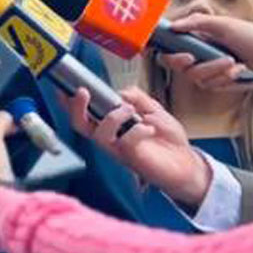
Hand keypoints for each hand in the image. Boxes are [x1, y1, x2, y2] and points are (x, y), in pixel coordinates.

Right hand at [62, 86, 209, 205]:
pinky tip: (150, 129)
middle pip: (80, 125)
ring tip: (131, 111)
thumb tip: (121, 92)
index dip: (70, 102)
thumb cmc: (168, 140)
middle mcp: (111, 139)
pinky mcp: (132, 158)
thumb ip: (137, 98)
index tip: (64, 87)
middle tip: (83, 92)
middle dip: (77, 107)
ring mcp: (119, 150)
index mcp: (112, 126)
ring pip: (99, 134)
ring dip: (113, 117)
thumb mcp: (154, 110)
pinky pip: (126, 142)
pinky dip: (138, 130)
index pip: (84, 113)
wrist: (188, 164)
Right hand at [165, 13, 252, 90]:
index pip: (168, 43)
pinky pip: (209, 83)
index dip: (158, 45)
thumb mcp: (223, 24)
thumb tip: (172, 25)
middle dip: (180, 60)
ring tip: (232, 61)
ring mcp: (204, 70)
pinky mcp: (214, 83)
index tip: (154, 46)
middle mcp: (196, 54)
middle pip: (172, 62)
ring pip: (192, 74)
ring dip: (213, 68)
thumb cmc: (252, 37)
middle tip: (191, 57)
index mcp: (195, 37)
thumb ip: (196, 23)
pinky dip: (224, 76)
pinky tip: (238, 69)